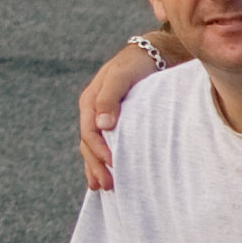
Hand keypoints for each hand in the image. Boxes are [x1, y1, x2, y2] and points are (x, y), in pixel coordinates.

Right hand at [78, 40, 156, 190]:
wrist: (152, 56)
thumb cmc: (137, 64)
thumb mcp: (121, 76)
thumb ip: (110, 97)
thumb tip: (103, 125)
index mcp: (90, 101)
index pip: (90, 132)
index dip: (99, 150)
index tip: (112, 164)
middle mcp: (93, 112)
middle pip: (89, 144)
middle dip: (96, 165)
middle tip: (108, 185)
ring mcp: (103, 119)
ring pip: (94, 148)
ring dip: (97, 168)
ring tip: (104, 187)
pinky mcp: (116, 124)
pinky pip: (105, 145)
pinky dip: (102, 162)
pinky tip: (105, 177)